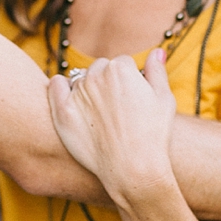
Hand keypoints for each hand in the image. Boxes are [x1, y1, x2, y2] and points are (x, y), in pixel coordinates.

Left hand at [48, 49, 176, 207]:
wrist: (134, 168)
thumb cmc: (153, 134)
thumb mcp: (164, 99)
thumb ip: (156, 71)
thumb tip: (155, 51)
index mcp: (121, 68)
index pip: (122, 64)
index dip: (129, 80)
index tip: (133, 98)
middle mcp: (97, 76)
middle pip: (101, 69)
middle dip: (108, 82)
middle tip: (117, 107)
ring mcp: (78, 93)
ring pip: (81, 80)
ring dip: (89, 89)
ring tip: (101, 114)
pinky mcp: (63, 112)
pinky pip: (56, 86)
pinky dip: (60, 87)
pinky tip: (66, 93)